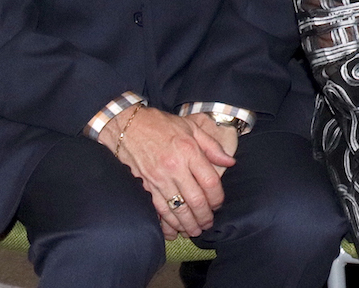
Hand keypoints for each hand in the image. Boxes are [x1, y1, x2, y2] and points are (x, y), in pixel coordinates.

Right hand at [103, 107, 234, 238]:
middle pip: (195, 199)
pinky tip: (173, 232)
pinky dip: (166, 224)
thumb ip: (212, 147)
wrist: (128, 126)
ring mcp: (159, 179)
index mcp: (190, 152)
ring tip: (194, 231)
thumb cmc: (162, 125)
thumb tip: (230, 162)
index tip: (219, 204)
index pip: (209, 181)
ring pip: (177, 209)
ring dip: (187, 224)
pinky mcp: (145, 186)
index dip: (217, 197)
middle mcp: (175, 168)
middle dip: (204, 216)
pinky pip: (158, 210)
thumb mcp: (192, 127)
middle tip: (209, 224)